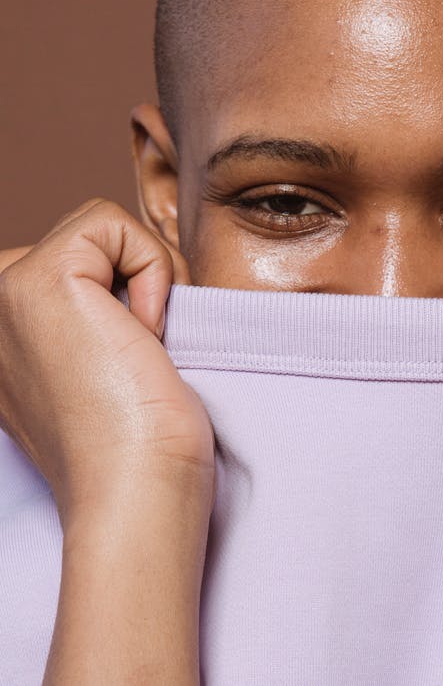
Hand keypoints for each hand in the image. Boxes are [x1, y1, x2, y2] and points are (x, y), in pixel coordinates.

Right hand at [0, 198, 211, 524]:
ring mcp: (6, 295)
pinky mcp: (41, 280)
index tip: (128, 364)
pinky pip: (113, 223)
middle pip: (86, 241)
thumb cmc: (139, 447)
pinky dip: (153, 267)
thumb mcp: (100, 370)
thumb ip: (91, 322)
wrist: (138, 492)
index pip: (77, 267)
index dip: (125, 294)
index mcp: (3, 341)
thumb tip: (127, 287)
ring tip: (142, 344)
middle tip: (142, 351)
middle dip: (134, 278)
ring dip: (148, 274)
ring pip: (99, 226)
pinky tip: (145, 334)